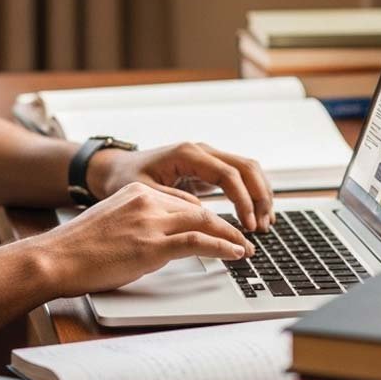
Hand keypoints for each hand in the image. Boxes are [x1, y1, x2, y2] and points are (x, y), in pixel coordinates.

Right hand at [31, 183, 255, 296]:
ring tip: (245, 249)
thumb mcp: (112, 223)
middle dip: (224, 225)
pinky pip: (197, 241)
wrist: (55, 258)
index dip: (206, 218)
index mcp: (136, 191)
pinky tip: (234, 254)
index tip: (219, 229)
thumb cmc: (77, 248)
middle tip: (241, 239)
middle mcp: (146, 200)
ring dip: (230, 236)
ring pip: (204, 221)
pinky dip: (222, 246)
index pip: (183, 202)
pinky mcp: (152, 245)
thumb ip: (138, 223)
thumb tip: (159, 242)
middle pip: (198, 209)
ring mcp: (150, 221)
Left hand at [89, 142, 273, 231]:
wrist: (116, 168)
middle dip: (259, 197)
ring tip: (264, 225)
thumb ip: (171, 200)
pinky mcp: (209, 169)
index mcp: (187, 154)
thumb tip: (201, 213)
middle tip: (262, 228)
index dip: (242, 200)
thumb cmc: (126, 178)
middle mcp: (201, 151)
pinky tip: (256, 215)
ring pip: (248, 169)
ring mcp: (207, 158)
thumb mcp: (142, 191)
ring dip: (260, 195)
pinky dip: (252, 194)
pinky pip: (240, 177)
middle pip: (246, 167)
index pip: (228, 174)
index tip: (248, 224)